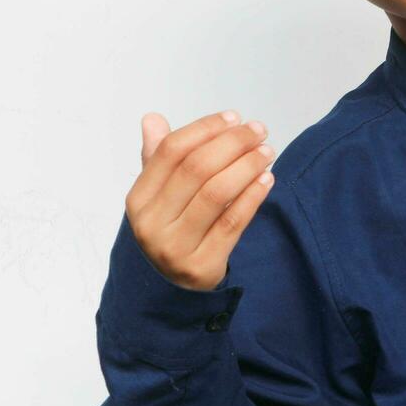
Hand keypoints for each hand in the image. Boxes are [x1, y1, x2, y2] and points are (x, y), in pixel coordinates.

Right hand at [125, 110, 275, 290]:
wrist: (174, 288)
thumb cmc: (173, 229)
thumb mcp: (159, 197)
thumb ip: (158, 159)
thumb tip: (152, 118)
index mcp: (138, 199)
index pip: (171, 151)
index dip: (205, 129)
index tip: (234, 117)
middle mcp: (151, 224)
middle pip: (196, 169)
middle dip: (232, 143)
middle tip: (259, 130)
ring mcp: (174, 247)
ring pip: (216, 194)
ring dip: (247, 166)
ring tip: (267, 151)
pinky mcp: (201, 266)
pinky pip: (233, 223)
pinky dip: (253, 196)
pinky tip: (267, 178)